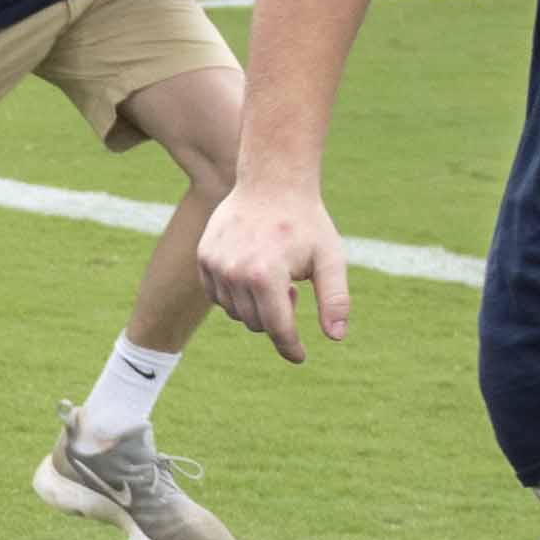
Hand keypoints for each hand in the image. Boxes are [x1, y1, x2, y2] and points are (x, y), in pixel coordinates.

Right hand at [199, 179, 350, 360]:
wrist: (272, 182)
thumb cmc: (306, 222)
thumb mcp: (331, 259)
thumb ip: (335, 299)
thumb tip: (336, 337)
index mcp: (266, 276)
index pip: (278, 328)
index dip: (291, 347)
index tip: (300, 357)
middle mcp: (235, 273)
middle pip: (257, 323)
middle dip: (278, 315)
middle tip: (293, 287)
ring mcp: (215, 265)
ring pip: (236, 312)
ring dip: (256, 305)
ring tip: (273, 277)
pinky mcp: (203, 258)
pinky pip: (217, 296)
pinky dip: (235, 295)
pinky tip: (252, 274)